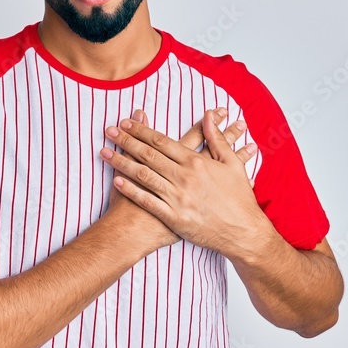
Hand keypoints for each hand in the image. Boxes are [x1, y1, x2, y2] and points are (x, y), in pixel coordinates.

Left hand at [100, 107, 264, 254]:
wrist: (243, 232)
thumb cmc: (239, 198)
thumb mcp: (232, 164)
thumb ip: (217, 139)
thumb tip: (209, 116)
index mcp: (196, 162)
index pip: (162, 141)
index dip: (141, 130)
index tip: (126, 121)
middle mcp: (184, 177)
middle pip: (148, 154)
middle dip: (126, 140)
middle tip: (109, 131)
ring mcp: (178, 198)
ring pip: (143, 175)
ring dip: (121, 162)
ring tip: (104, 152)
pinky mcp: (173, 217)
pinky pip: (147, 200)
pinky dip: (130, 190)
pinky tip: (116, 180)